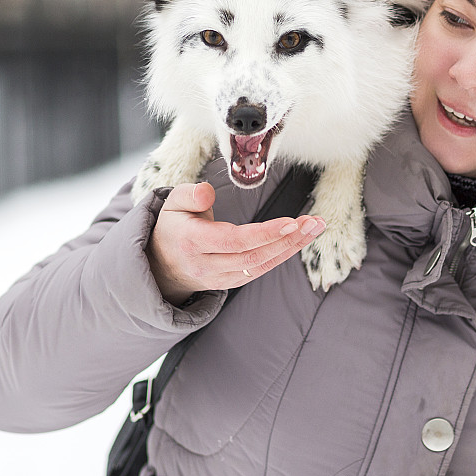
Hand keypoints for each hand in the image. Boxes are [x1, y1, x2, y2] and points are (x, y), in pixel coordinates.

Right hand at [146, 182, 325, 304]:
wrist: (160, 264)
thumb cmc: (173, 225)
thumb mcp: (172, 203)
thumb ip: (189, 194)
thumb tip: (207, 192)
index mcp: (192, 242)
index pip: (234, 240)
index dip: (265, 233)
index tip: (292, 220)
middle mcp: (207, 265)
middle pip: (255, 255)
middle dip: (289, 239)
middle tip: (315, 222)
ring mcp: (220, 278)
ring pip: (262, 265)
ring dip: (292, 246)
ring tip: (315, 226)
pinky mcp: (232, 282)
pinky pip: (261, 270)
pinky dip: (283, 255)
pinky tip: (301, 239)